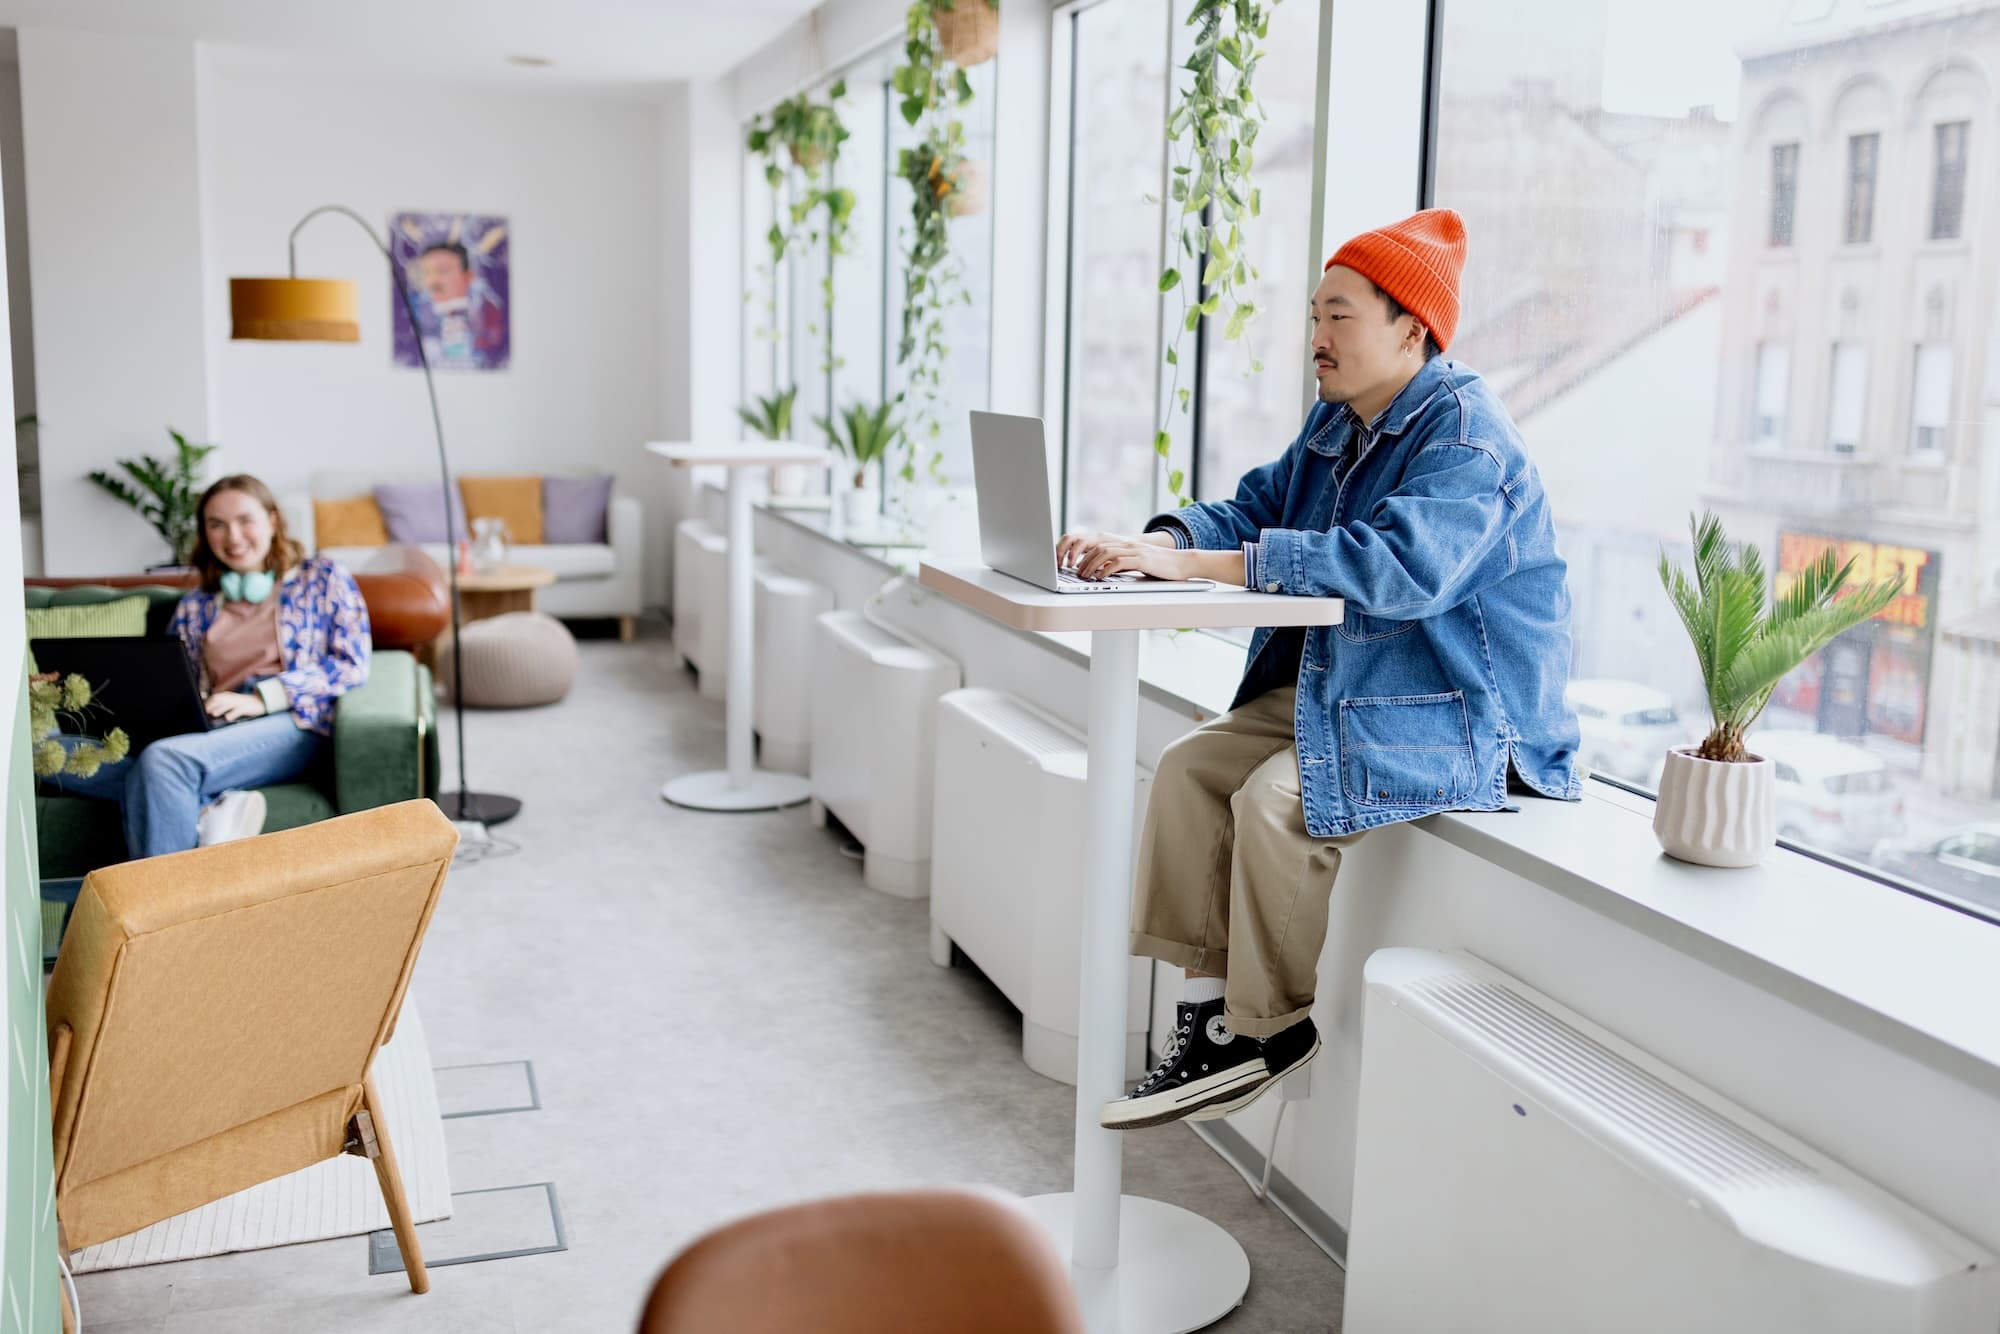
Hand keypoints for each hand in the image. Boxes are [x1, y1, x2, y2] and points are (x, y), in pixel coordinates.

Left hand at [205, 691, 265, 722]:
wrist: (260, 703)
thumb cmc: (241, 705)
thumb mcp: (229, 702)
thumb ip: (217, 702)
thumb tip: (203, 697)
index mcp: (227, 696)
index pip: (216, 697)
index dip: (208, 702)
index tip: (202, 709)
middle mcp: (233, 698)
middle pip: (220, 699)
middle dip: (212, 704)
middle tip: (206, 711)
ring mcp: (240, 702)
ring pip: (229, 704)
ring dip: (220, 708)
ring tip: (214, 714)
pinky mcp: (247, 707)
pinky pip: (239, 710)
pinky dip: (233, 713)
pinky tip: (228, 718)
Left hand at [1056, 530, 1186, 582]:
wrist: (1181, 563)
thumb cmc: (1157, 566)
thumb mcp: (1132, 563)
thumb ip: (1116, 563)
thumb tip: (1097, 570)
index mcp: (1121, 543)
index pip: (1093, 541)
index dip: (1077, 549)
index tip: (1065, 562)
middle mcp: (1125, 543)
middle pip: (1094, 545)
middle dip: (1079, 558)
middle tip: (1070, 571)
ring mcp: (1133, 550)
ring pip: (1104, 553)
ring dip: (1090, 565)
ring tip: (1083, 576)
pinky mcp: (1141, 559)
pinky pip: (1119, 562)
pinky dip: (1106, 570)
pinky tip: (1100, 577)